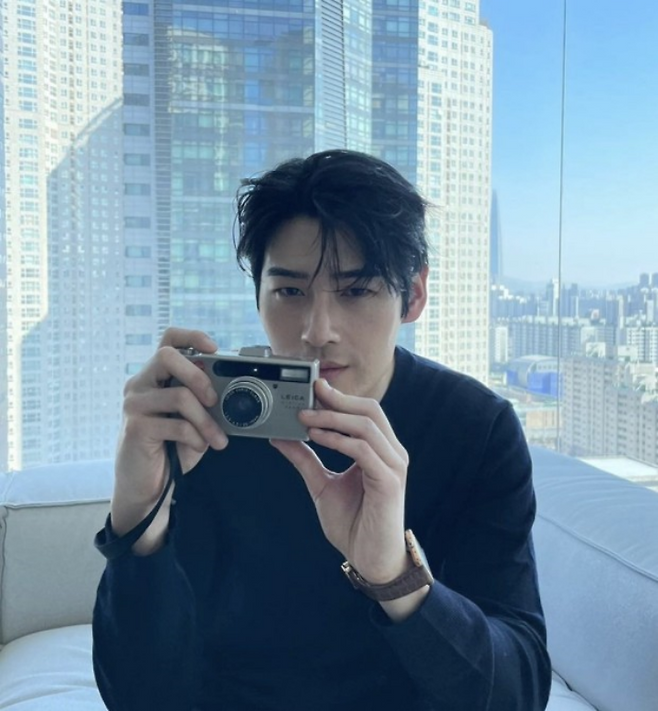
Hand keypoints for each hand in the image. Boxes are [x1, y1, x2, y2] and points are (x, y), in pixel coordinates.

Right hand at [111, 327, 226, 553]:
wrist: (148, 487)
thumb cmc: (171, 448)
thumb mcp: (192, 418)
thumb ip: (203, 398)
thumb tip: (234, 386)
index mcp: (155, 376)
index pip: (168, 340)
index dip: (192, 336)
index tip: (215, 348)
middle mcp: (139, 384)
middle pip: (168, 356)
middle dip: (199, 376)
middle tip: (214, 400)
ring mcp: (134, 404)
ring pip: (179, 394)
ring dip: (206, 420)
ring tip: (216, 438)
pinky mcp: (135, 428)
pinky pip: (177, 424)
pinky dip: (196, 437)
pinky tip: (200, 446)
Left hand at [270, 379, 409, 584]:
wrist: (369, 559)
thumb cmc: (353, 523)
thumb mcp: (321, 484)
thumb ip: (305, 459)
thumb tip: (281, 437)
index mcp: (380, 450)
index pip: (364, 412)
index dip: (340, 397)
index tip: (312, 387)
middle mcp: (391, 453)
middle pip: (370, 410)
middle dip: (338, 399)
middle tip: (308, 393)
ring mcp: (393, 466)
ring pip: (367, 425)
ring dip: (333, 417)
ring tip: (305, 417)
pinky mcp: (389, 482)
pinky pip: (363, 450)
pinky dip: (338, 440)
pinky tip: (317, 438)